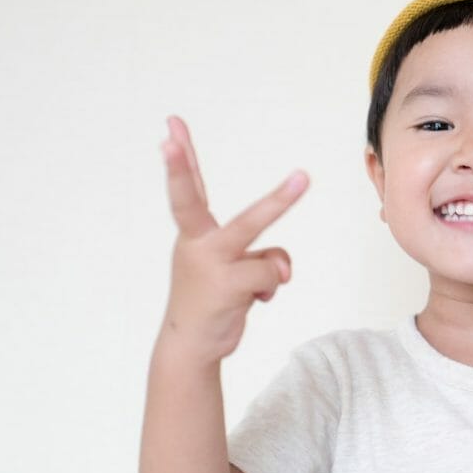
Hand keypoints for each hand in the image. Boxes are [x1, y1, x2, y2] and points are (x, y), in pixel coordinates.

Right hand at [159, 116, 307, 362]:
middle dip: (179, 167)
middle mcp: (196, 244)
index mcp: (193, 235)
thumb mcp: (233, 271)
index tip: (171, 125)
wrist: (191, 347)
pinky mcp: (226, 287)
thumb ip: (259, 258)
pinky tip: (255, 299)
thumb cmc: (212, 300)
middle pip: (192, 199)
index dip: (180, 157)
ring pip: (253, 227)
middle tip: (169, 140)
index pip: (188, 190)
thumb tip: (282, 270)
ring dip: (280, 203)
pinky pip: (270, 272)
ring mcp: (209, 264)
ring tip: (303, 177)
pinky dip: (270, 286)